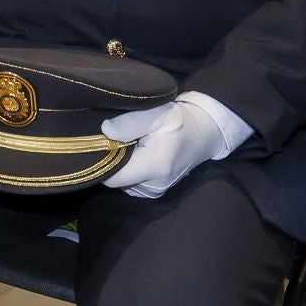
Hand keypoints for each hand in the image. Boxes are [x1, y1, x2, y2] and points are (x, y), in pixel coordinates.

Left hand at [102, 99, 230, 198]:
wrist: (203, 134)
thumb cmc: (178, 121)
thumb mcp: (156, 114)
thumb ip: (130, 122)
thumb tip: (105, 131)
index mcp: (154, 167)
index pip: (111, 177)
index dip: (102, 161)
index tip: (103, 143)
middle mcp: (154, 186)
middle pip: (115, 180)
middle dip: (112, 161)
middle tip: (122, 140)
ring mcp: (155, 191)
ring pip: (122, 182)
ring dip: (122, 166)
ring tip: (133, 146)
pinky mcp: (155, 191)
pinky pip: (131, 183)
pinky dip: (130, 171)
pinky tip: (138, 156)